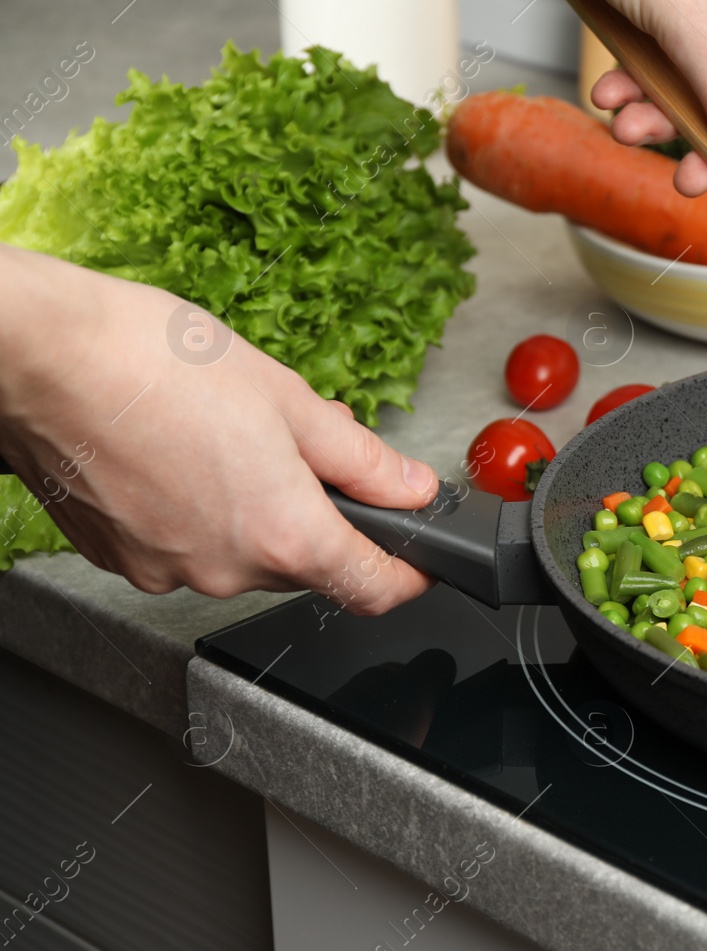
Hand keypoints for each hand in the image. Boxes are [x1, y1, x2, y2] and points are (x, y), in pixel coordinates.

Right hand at [0, 245, 437, 614]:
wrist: (37, 357)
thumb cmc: (150, 364)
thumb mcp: (288, 399)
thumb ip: (362, 460)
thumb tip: (411, 489)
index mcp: (283, 535)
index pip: (372, 590)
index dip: (408, 577)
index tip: (420, 562)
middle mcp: (226, 570)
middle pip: (304, 564)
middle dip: (316, 513)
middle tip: (297, 448)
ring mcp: (168, 571)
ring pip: (242, 554)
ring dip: (253, 508)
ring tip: (224, 437)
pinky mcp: (121, 559)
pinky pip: (185, 546)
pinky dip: (197, 512)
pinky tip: (178, 455)